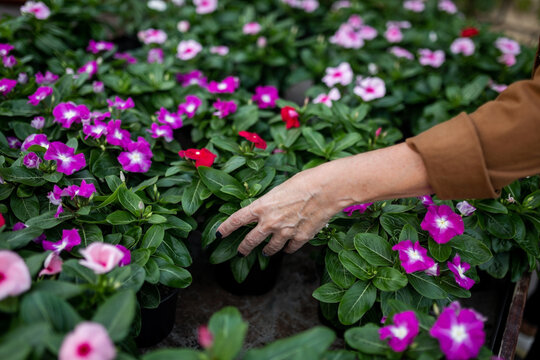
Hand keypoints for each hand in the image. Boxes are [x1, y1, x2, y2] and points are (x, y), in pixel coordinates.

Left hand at [216, 165, 346, 255]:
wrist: (327, 189)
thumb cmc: (305, 181)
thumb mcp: (280, 188)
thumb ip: (271, 202)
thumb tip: (269, 208)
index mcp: (261, 206)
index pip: (236, 220)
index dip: (225, 228)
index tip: (219, 234)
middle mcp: (269, 222)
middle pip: (250, 241)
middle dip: (244, 248)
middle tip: (241, 252)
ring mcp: (285, 233)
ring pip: (270, 249)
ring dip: (268, 251)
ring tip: (267, 252)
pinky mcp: (300, 238)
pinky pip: (290, 249)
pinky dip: (288, 249)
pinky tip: (288, 248)